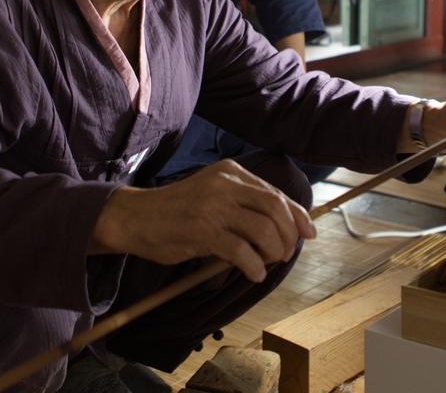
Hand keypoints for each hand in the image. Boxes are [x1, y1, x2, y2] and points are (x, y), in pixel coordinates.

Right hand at [88, 160, 315, 282]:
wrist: (136, 217)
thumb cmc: (178, 211)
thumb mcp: (214, 195)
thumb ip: (244, 205)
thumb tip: (283, 229)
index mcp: (231, 172)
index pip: (275, 193)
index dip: (297, 215)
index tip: (308, 232)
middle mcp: (226, 184)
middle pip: (275, 208)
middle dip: (288, 234)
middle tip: (285, 253)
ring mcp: (214, 206)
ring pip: (264, 229)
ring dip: (274, 251)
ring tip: (268, 263)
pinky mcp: (203, 230)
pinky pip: (242, 251)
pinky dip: (255, 266)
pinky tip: (254, 273)